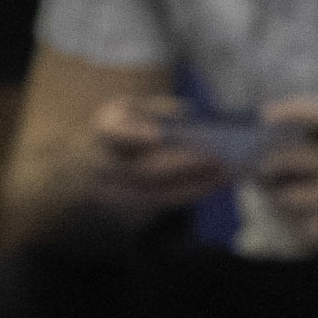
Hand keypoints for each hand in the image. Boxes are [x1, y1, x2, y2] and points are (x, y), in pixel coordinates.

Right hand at [77, 97, 235, 221]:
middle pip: (143, 171)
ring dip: (193, 187)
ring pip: (155, 196)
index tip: (158, 135)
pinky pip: (162, 206)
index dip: (133, 135)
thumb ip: (156, 108)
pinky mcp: (128, 210)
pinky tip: (213, 185)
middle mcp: (104, 165)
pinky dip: (189, 195)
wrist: (92, 163)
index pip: (114, 134)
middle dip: (182, 165)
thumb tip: (186, 113)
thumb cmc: (123, 127)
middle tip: (217, 158)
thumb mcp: (130, 108)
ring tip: (224, 176)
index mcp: (104, 131)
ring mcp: (113, 192)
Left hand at [254, 102, 317, 252]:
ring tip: (276, 198)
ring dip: (276, 200)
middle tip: (263, 173)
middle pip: (289, 161)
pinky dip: (296, 225)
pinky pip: (309, 230)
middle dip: (268, 169)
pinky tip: (298, 220)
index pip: (316, 115)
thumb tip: (271, 117)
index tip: (264, 117)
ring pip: (292, 200)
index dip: (287, 112)